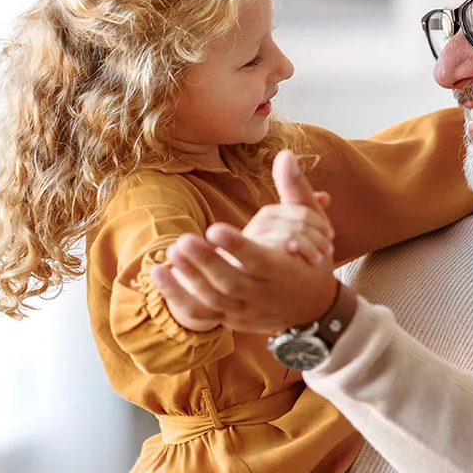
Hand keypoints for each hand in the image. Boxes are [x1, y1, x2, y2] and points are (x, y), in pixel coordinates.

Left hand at [152, 150, 338, 331]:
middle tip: (182, 240)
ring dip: (189, 278)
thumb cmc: (312, 260)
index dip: (237, 247)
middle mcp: (265, 295)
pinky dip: (177, 297)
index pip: (260, 261)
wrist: (312, 308)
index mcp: (286, 271)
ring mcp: (245, 310)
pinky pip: (200, 314)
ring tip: (171, 251)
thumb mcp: (314, 226)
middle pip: (232, 283)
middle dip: (206, 263)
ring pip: (214, 301)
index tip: (214, 228)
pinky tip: (158, 272)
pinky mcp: (229, 318)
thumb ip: (296, 190)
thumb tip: (285, 154)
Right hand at [242, 195, 334, 264]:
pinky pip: (275, 249)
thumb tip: (325, 197)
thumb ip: (307, 215)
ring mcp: (253, 239)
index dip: (320, 224)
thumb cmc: (278, 259)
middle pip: (298, 223)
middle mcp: (260, 222)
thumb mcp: (294, 235)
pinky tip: (300, 260)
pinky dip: (292, 252)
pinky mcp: (249, 256)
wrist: (254, 287)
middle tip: (328, 250)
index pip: (302, 211)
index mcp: (271, 213)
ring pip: (289, 234)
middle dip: (317, 236)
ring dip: (309, 247)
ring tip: (318, 259)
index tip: (330, 236)